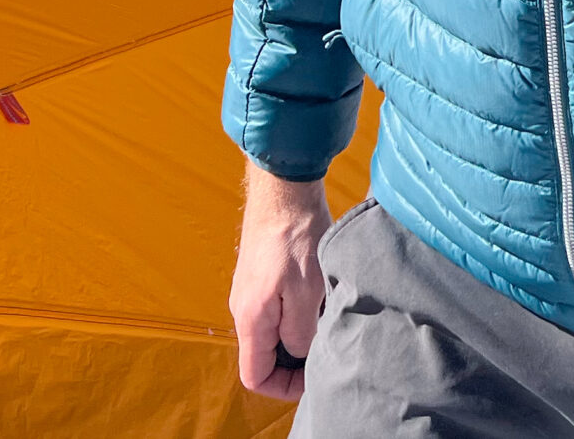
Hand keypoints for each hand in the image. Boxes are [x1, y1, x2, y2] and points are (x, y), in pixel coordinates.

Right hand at [230, 164, 331, 398]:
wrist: (285, 188)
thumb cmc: (296, 237)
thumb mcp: (307, 292)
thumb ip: (300, 332)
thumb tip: (299, 354)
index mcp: (251, 319)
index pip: (255, 376)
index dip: (284, 386)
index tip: (313, 377)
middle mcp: (244, 309)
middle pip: (265, 355)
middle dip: (296, 360)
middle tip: (329, 347)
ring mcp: (252, 290)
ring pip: (274, 331)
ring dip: (301, 332)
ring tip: (329, 318)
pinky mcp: (263, 274)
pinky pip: (278, 309)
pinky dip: (300, 312)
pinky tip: (323, 297)